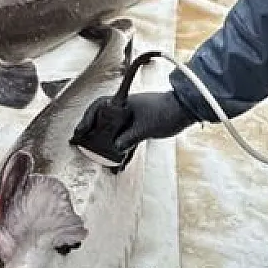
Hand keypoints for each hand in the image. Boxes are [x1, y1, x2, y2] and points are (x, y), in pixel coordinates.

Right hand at [73, 91, 195, 162]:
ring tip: (102, 160)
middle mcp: (126, 109)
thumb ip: (128, 139)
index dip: (87, 118)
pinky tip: (120, 164)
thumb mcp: (144, 128)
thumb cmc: (166, 112)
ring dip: (110, 145)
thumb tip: (116, 148)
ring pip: (116, 132)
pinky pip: (128, 138)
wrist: (187, 109)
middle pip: (105, 121)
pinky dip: (124, 149)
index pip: (98, 107)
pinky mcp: (141, 127)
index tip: (80, 131)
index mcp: (123, 103)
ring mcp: (133, 118)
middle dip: (95, 135)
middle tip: (85, 146)